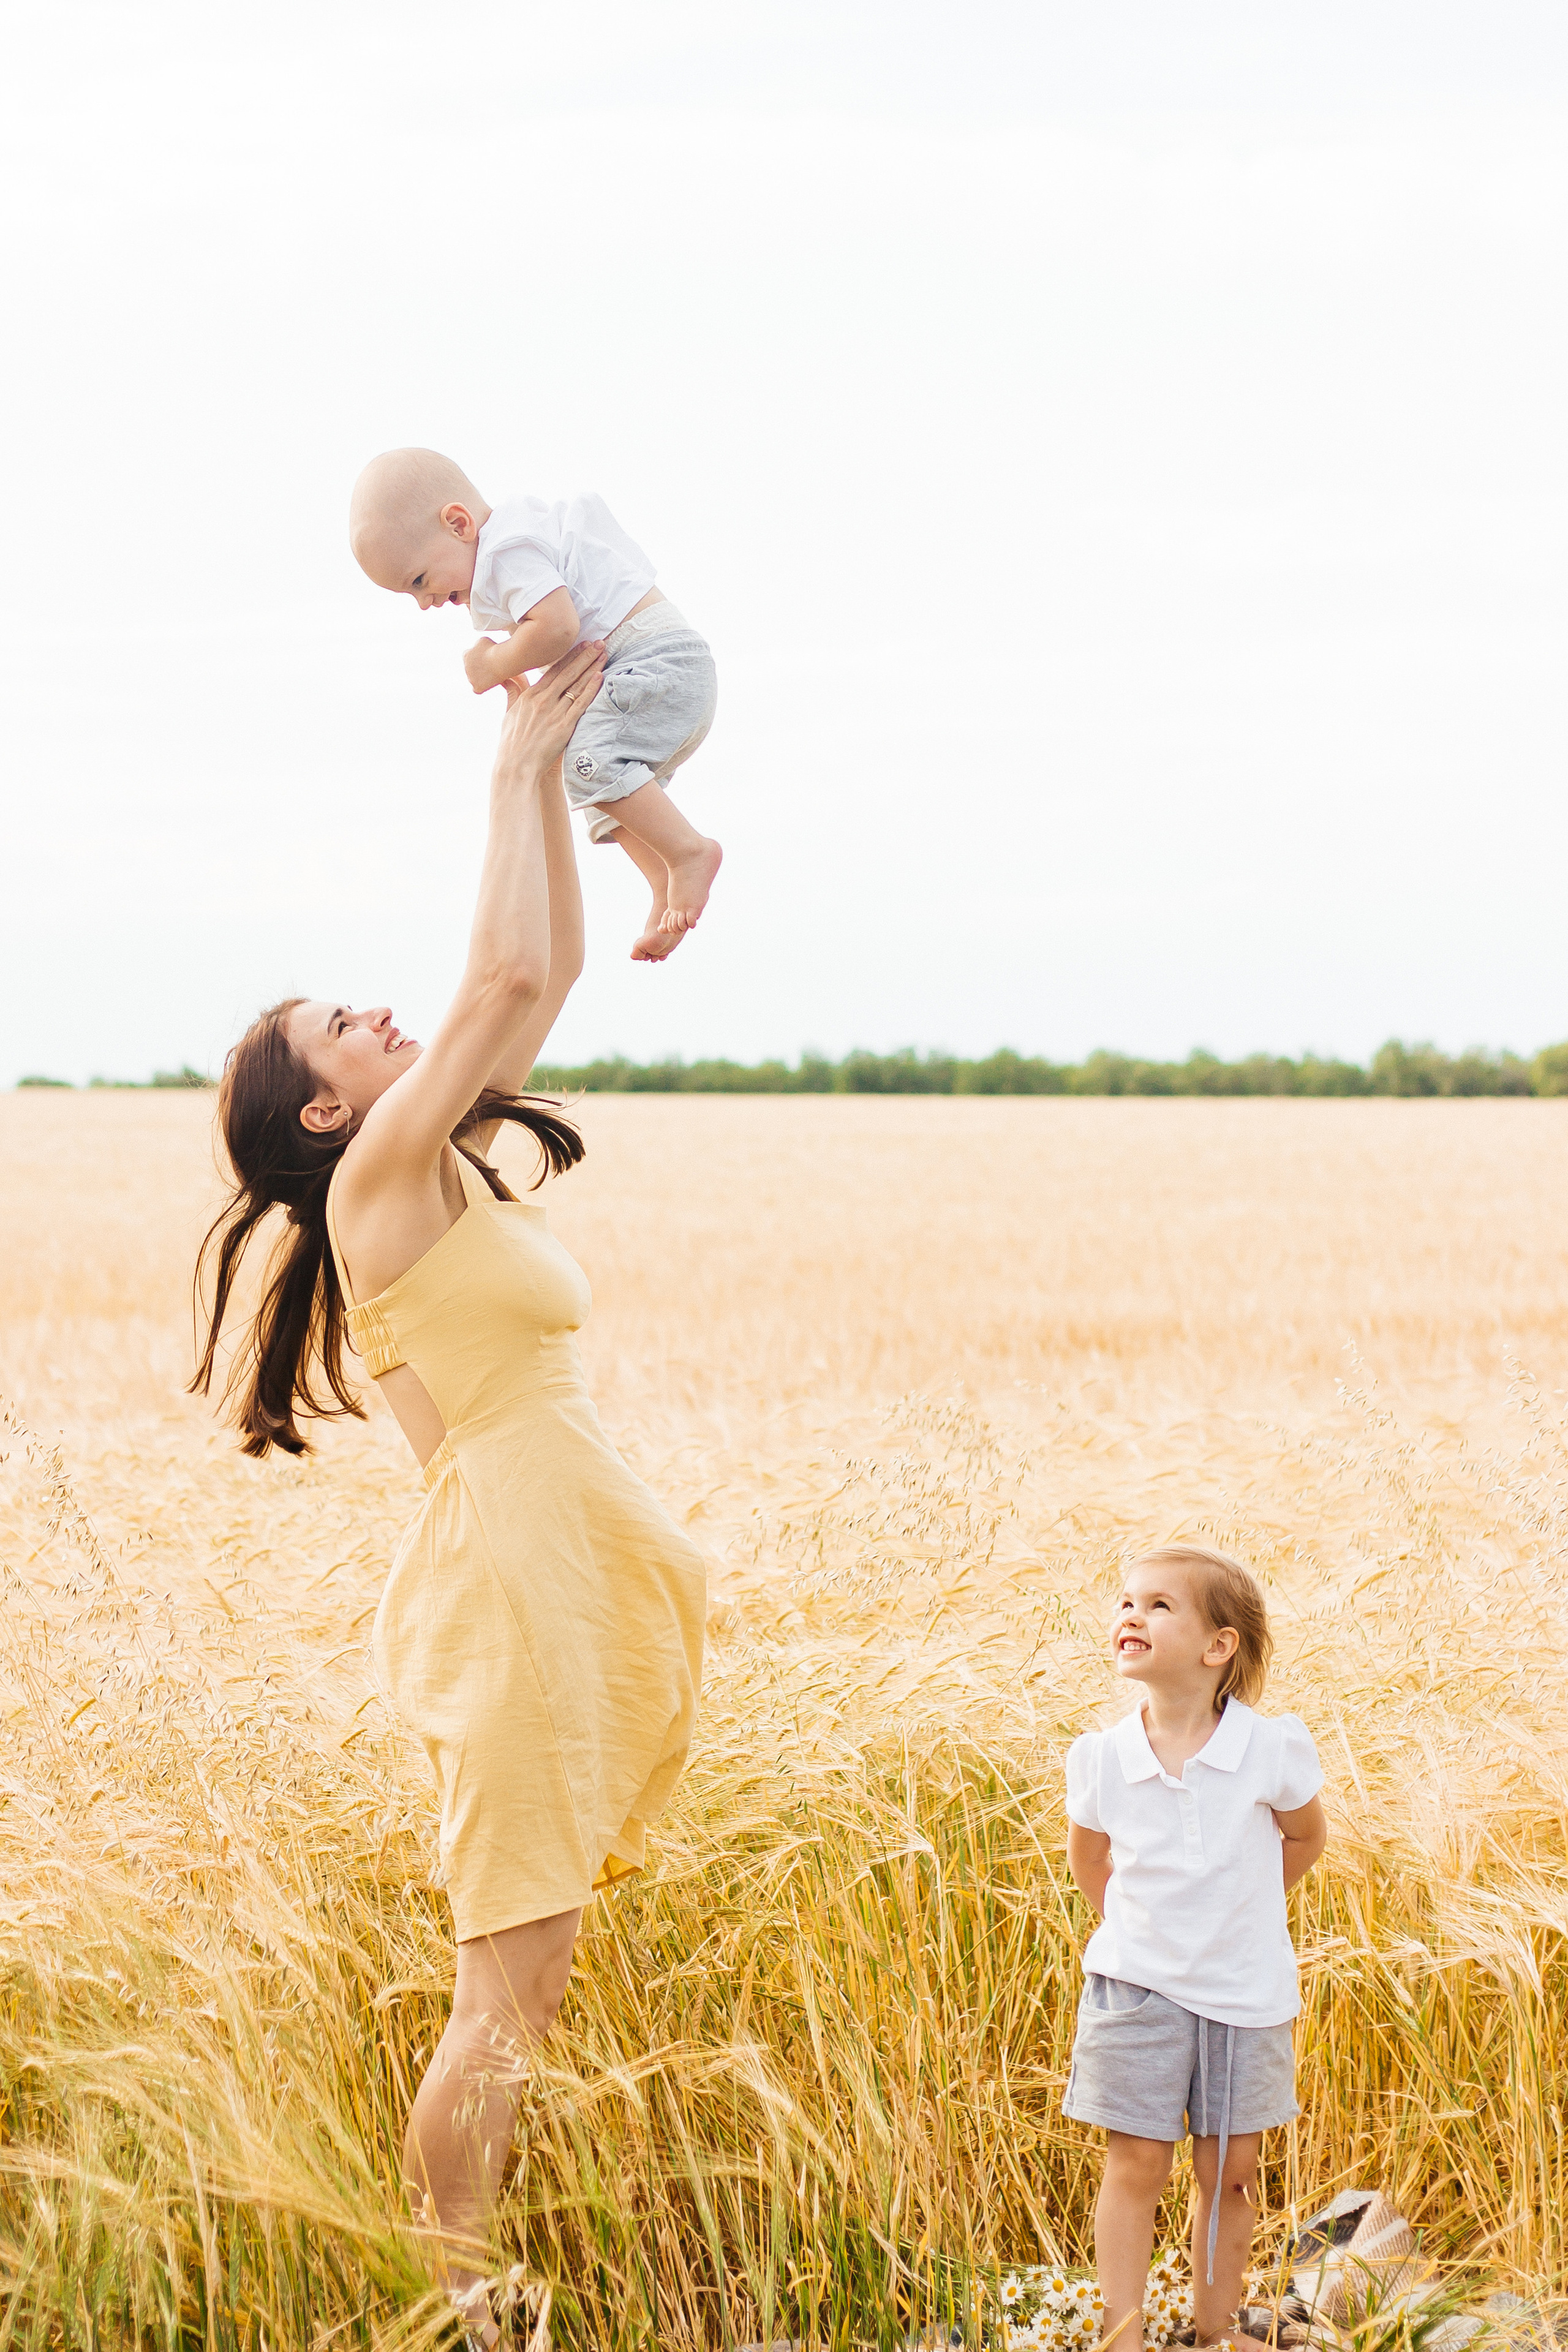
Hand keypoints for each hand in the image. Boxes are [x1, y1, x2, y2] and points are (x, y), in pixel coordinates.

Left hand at [464, 639, 502, 693]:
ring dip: (481, 677)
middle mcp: (465, 667)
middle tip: (491, 666)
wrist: (500, 661)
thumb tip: (478, 649)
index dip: (478, 657)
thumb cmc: (494, 649)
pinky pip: (477, 689)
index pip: (469, 657)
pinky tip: (489, 684)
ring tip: (493, 672)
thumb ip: (477, 646)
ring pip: (474, 679)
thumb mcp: (483, 640)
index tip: (486, 657)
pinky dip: (482, 687)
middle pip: (472, 669)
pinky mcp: (477, 687)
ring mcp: (470, 678)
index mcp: (465, 655)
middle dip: (480, 667)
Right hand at [493, 641, 604, 779]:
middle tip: (599, 642)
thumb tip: (507, 677)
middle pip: (567, 673)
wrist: (516, 767)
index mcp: (530, 695)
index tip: (581, 644)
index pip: (553, 670)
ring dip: (591, 667)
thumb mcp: (508, 713)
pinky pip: (580, 704)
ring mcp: (554, 713)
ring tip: (603, 654)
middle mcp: (543, 701)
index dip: (569, 656)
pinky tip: (599, 676)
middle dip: (584, 655)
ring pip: (576, 685)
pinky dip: (590, 689)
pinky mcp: (564, 727)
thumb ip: (512, 692)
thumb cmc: (511, 743)